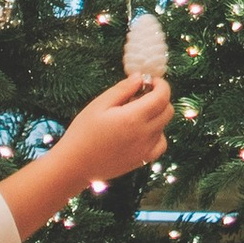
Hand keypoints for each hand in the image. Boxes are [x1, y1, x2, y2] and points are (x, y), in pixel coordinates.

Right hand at [55, 71, 173, 195]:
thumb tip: (140, 77)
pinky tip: (141, 132)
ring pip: (164, 126)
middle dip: (159, 98)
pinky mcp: (142, 160)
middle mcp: (145, 134)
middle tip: (140, 95)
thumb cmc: (83, 131)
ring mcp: (145, 149)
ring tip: (135, 114)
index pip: (163, 96)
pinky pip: (160, 144)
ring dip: (157, 115)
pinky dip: (157, 134)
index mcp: (134, 117)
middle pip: (168, 110)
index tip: (149, 81)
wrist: (75, 165)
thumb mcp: (99, 104)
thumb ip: (122, 89)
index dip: (160, 84)